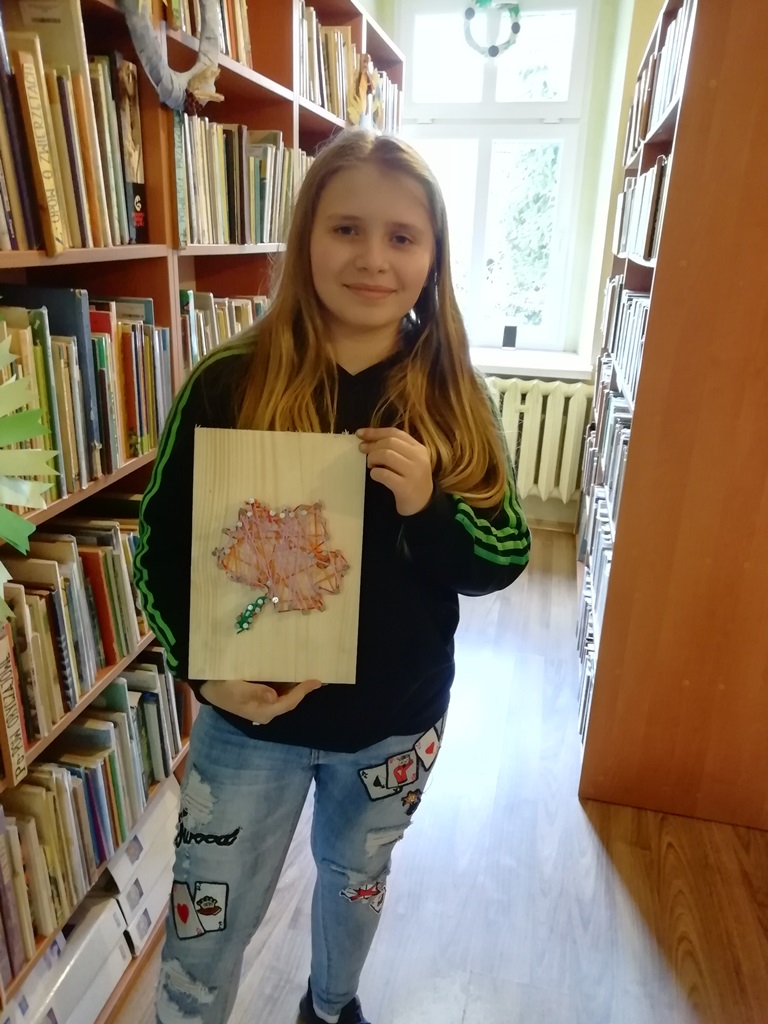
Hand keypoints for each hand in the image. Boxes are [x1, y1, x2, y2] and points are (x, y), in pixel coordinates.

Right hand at [199, 678, 321, 723]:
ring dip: (298, 685)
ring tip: (312, 672)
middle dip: (304, 689)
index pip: (288, 702)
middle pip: (290, 700)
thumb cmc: (223, 688)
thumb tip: (273, 695)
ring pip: (286, 695)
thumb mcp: (237, 690)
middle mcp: (267, 710)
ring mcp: (264, 704)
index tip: (316, 681)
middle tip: (321, 677)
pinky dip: (289, 682)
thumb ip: (256, 692)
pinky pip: (280, 690)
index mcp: (263, 712)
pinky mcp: (262, 696)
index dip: (303, 692)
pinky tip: (295, 672)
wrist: (209, 687)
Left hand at [357, 427, 433, 515]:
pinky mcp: (406, 487)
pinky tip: (375, 476)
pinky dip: (375, 473)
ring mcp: (413, 472)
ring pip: (387, 455)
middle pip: (389, 442)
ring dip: (373, 458)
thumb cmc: (411, 480)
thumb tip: (367, 440)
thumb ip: (394, 449)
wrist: (424, 504)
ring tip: (371, 465)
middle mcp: (418, 458)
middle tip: (362, 451)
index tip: (360, 434)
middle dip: (372, 446)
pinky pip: (384, 474)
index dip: (375, 432)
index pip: (395, 433)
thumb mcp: (408, 460)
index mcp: (418, 448)